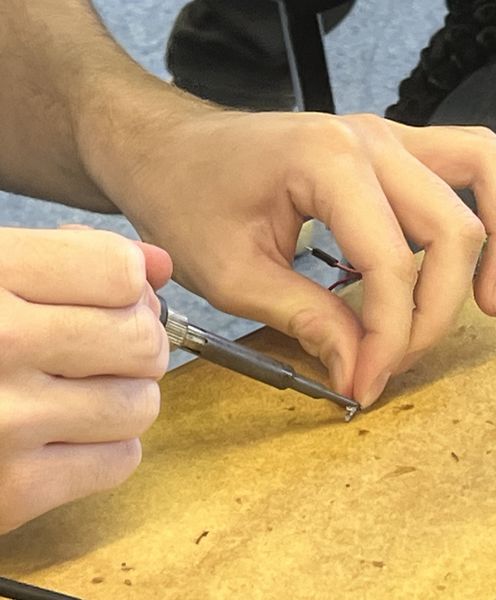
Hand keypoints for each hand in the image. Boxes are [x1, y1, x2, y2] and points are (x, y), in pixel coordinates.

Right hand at [0, 228, 170, 533]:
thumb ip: (72, 254)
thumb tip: (160, 264)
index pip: (122, 273)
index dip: (128, 287)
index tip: (109, 300)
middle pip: (142, 341)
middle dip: (135, 345)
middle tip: (101, 351)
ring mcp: (5, 420)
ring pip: (140, 404)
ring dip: (124, 398)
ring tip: (78, 392)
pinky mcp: (12, 490)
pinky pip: (119, 461)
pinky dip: (105, 450)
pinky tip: (63, 434)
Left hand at [91, 110, 495, 406]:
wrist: (170, 148)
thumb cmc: (188, 196)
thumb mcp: (236, 274)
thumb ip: (310, 319)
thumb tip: (363, 367)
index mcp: (328, 161)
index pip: (392, 265)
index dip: (388, 337)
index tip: (366, 382)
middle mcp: (373, 139)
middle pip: (451, 231)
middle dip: (436, 312)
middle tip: (403, 360)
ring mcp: (390, 137)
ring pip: (484, 178)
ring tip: (495, 302)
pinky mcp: (395, 148)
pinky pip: (474, 157)